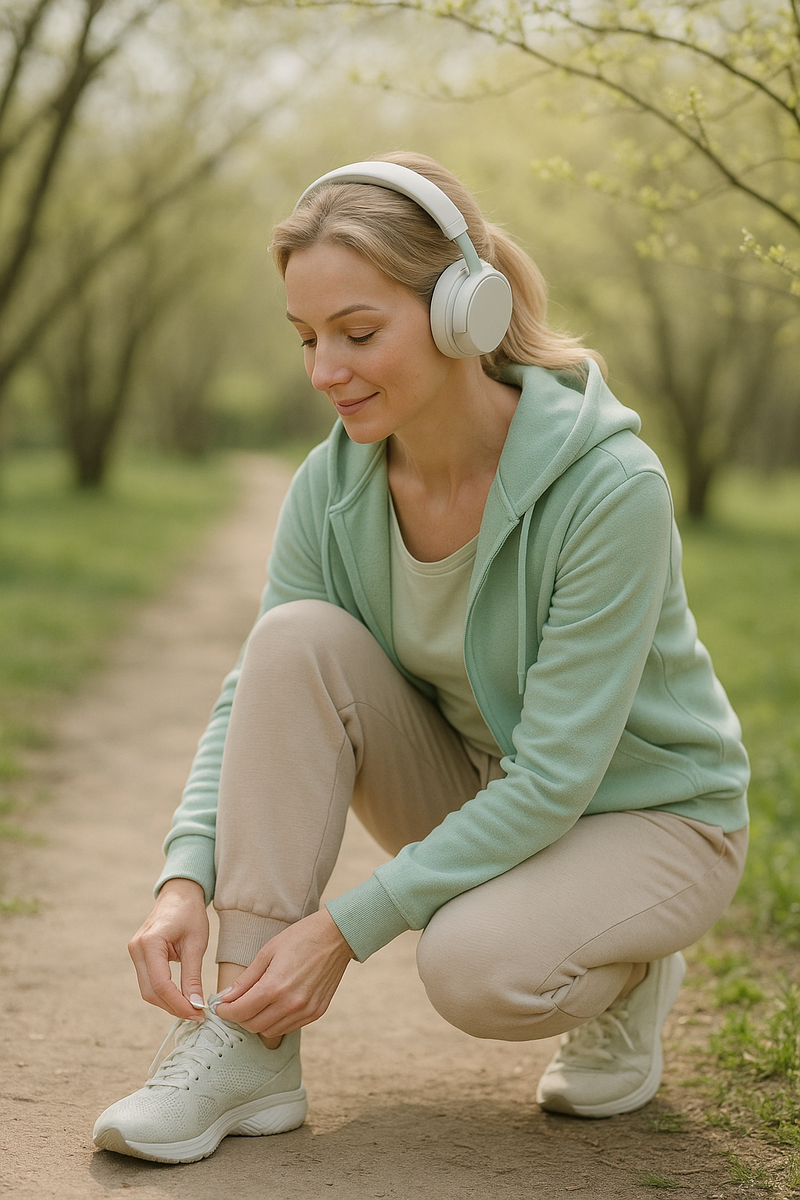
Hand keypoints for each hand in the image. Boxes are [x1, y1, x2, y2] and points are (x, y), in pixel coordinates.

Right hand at [128, 878, 209, 1021]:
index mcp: (150, 943)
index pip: (161, 984)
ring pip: (148, 990)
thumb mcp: (196, 944)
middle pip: (151, 991)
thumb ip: (193, 976)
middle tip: (197, 1015)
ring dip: (168, 1002)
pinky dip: (164, 993)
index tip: (198, 1013)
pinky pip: (149, 981)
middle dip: (173, 1007)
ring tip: (192, 1008)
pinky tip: (182, 997)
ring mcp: (135, 952)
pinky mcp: (139, 956)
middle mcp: (136, 949)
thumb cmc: (190, 913)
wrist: (179, 893)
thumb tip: (195, 1005)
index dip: (179, 1004)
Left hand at [215, 908, 354, 1037]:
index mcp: (275, 986)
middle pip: (253, 1025)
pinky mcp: (316, 1013)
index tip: (219, 1007)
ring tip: (254, 1005)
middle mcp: (291, 1004)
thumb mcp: (268, 952)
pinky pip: (289, 1027)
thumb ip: (246, 979)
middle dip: (239, 1018)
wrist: (337, 936)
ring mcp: (306, 1011)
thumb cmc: (300, 938)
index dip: (225, 1012)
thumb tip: (225, 997)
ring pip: (270, 1031)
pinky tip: (275, 1005)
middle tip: (234, 1005)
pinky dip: (276, 1021)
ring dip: (257, 1022)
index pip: (240, 1012)